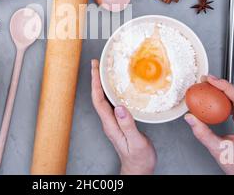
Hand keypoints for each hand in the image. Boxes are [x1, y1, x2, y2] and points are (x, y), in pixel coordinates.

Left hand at [91, 59, 156, 174]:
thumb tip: (120, 107)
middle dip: (96, 79)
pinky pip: (111, 103)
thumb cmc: (139, 159)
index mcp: (110, 125)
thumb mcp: (136, 142)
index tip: (95, 68)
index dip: (95, 83)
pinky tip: (115, 86)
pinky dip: (111, 91)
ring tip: (103, 70)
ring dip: (102, 84)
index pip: (98, 100)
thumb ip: (128, 125)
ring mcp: (113, 122)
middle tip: (97, 63)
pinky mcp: (119, 122)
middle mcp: (109, 122)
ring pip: (104, 99)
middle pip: (98, 96)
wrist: (138, 169)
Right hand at [184, 75, 233, 174]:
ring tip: (211, 86)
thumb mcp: (217, 149)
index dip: (224, 86)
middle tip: (207, 80)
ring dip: (225, 90)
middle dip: (223, 85)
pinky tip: (218, 97)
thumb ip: (202, 133)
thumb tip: (191, 118)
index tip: (211, 80)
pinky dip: (228, 98)